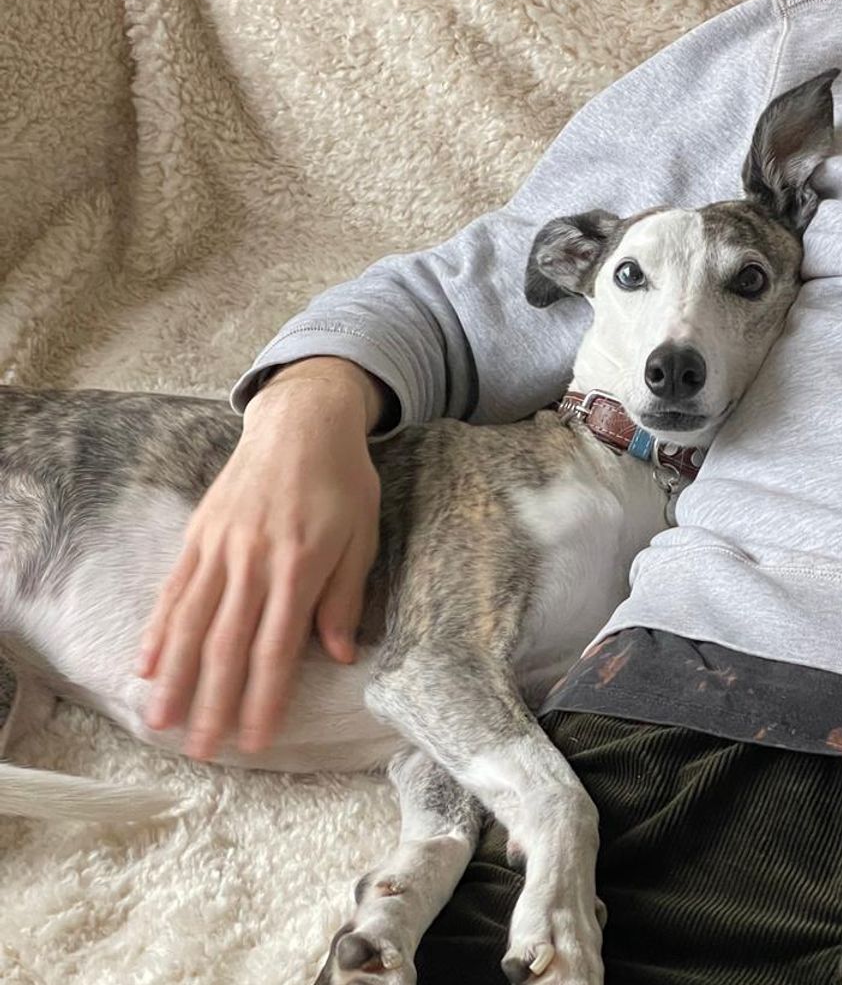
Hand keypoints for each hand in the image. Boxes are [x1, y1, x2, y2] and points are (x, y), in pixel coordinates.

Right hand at [138, 357, 384, 759]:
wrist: (303, 422)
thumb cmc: (343, 482)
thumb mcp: (362, 536)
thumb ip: (345, 598)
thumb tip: (338, 655)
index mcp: (299, 567)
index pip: (276, 649)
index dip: (265, 699)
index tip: (257, 741)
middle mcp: (253, 562)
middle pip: (227, 645)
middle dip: (214, 703)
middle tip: (203, 751)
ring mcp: (220, 548)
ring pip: (191, 622)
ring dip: (175, 677)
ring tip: (161, 721)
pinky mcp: (199, 534)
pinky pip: (174, 589)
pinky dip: (158, 629)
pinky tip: (146, 664)